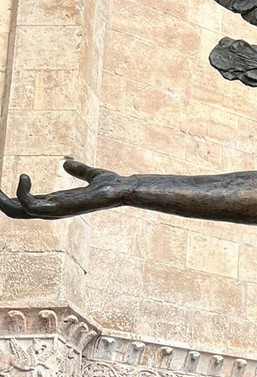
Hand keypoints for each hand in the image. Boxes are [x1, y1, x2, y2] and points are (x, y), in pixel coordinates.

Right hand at [0, 159, 127, 219]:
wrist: (124, 190)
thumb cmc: (111, 185)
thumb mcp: (90, 175)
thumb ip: (78, 170)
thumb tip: (67, 163)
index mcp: (55, 202)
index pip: (24, 206)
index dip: (9, 197)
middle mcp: (52, 209)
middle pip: (16, 212)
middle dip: (0, 202)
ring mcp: (55, 210)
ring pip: (18, 211)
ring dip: (3, 200)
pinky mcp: (60, 208)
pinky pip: (31, 206)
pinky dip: (22, 192)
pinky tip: (24, 176)